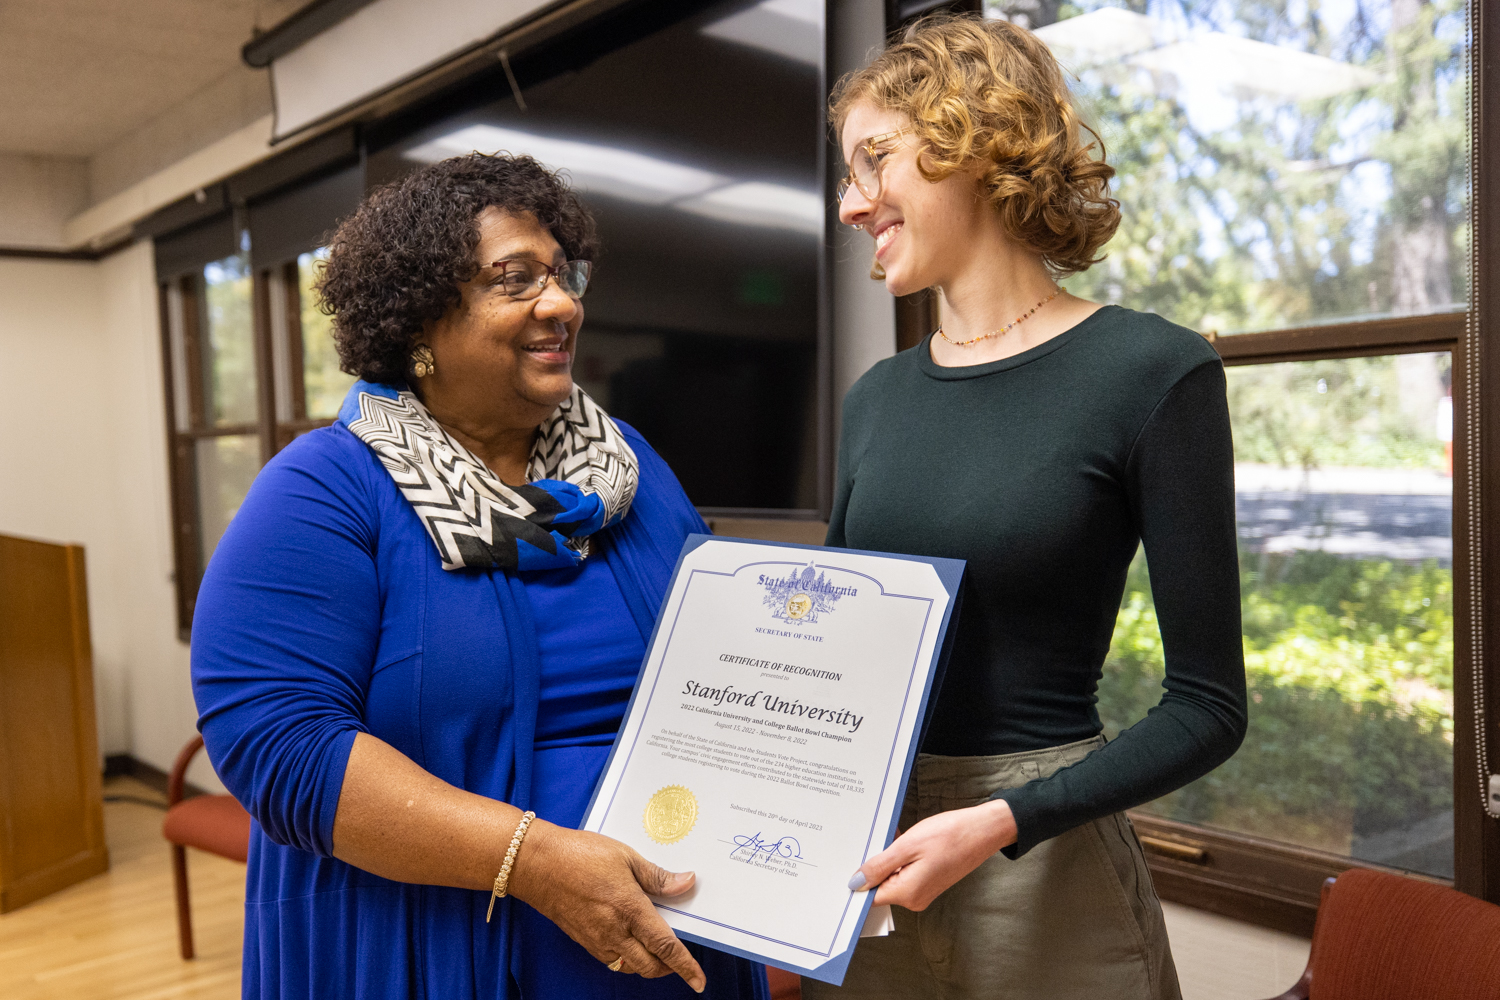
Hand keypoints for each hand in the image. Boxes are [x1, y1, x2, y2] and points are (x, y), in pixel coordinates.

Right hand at [507, 821, 705, 991]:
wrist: (537, 865)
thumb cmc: (579, 855)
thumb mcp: (625, 856)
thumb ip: (658, 876)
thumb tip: (687, 882)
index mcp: (630, 908)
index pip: (665, 947)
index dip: (685, 966)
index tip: (698, 981)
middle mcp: (614, 931)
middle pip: (651, 966)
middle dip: (670, 968)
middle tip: (680, 957)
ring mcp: (598, 940)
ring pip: (631, 967)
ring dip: (648, 964)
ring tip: (657, 946)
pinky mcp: (585, 942)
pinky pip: (613, 961)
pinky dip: (628, 958)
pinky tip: (631, 940)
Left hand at [847, 799, 1016, 910]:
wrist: (983, 830)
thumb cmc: (948, 835)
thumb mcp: (907, 846)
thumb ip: (879, 866)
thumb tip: (856, 884)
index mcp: (907, 894)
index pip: (870, 897)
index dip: (857, 881)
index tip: (844, 864)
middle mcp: (914, 899)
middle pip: (880, 886)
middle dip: (872, 865)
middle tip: (868, 839)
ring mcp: (923, 891)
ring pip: (892, 877)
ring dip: (887, 858)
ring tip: (890, 835)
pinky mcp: (930, 881)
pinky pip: (905, 873)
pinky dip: (899, 857)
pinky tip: (901, 839)